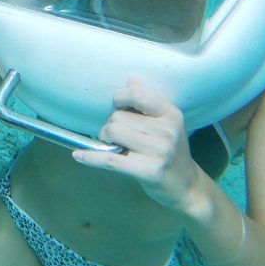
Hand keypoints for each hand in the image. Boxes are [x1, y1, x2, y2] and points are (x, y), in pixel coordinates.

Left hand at [71, 79, 201, 211]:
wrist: (186, 186)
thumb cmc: (171, 151)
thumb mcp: (166, 123)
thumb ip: (147, 101)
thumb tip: (131, 79)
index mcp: (171, 114)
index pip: (137, 95)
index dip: (120, 98)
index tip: (118, 105)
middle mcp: (166, 131)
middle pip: (118, 116)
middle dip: (112, 125)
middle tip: (121, 137)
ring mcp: (158, 152)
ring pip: (112, 133)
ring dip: (106, 139)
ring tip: (117, 146)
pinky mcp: (147, 171)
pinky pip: (109, 159)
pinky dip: (91, 157)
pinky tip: (78, 156)